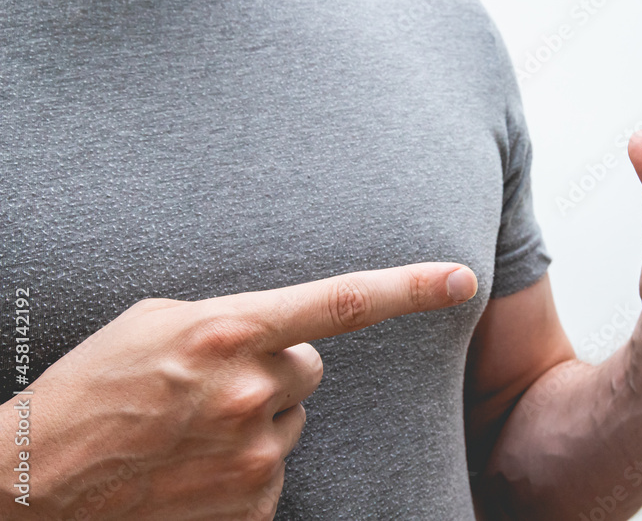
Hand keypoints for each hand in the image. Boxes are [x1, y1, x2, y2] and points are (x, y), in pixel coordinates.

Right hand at [0, 263, 477, 519]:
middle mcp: (252, 390)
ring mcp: (254, 455)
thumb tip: (286, 333)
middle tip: (213, 388)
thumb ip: (235, 319)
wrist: (34, 482)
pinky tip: (191, 469)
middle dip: (277, 374)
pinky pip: (272, 475)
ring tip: (190, 432)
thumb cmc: (92, 389)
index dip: (410, 289)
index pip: (343, 303)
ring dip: (256, 424)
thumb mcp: (159, 323)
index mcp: (230, 331)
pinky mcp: (252, 507)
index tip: (463, 279)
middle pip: (310, 370)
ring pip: (290, 424)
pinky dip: (242, 470)